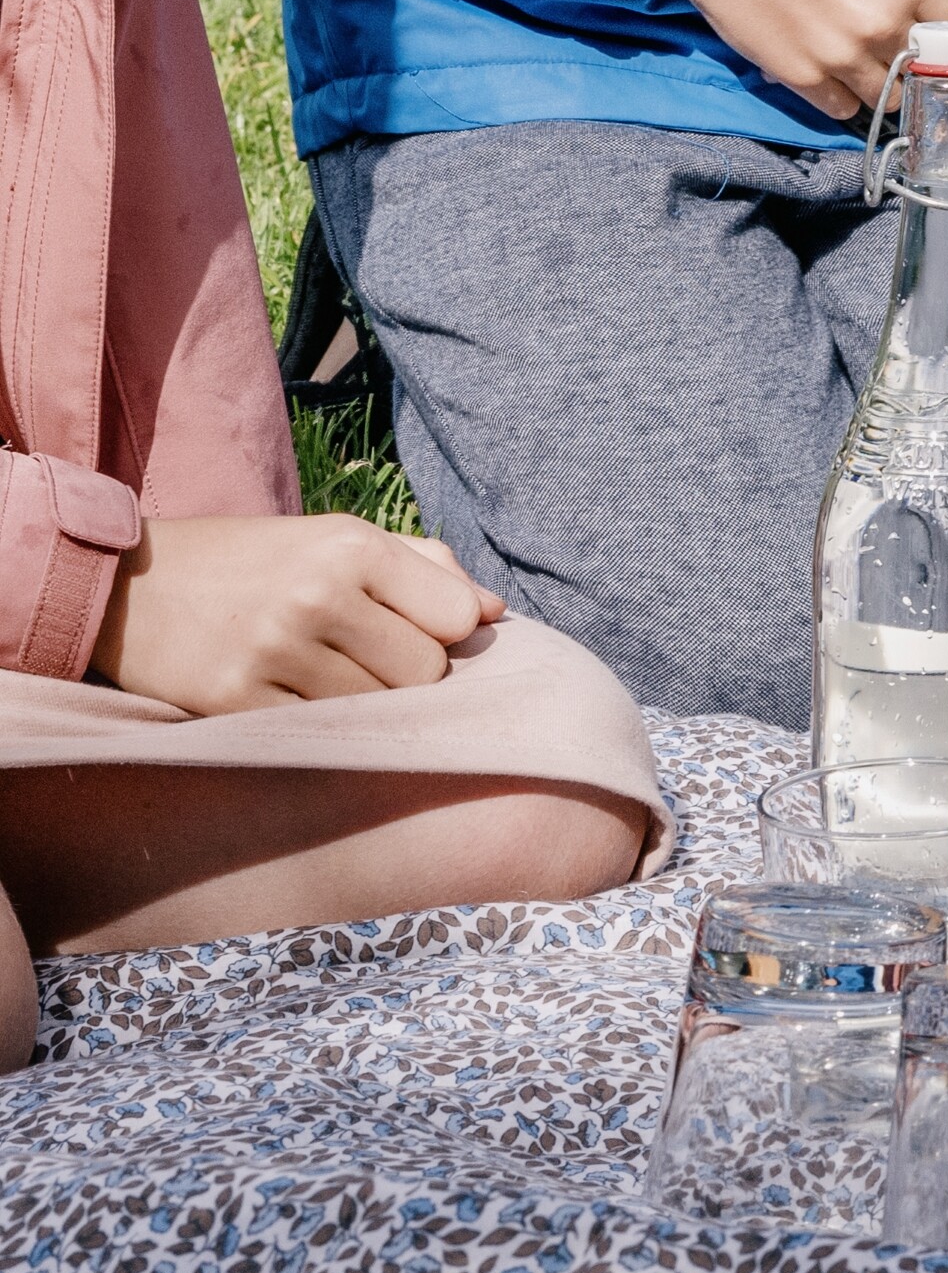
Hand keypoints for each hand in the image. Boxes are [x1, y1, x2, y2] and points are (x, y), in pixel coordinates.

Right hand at [91, 510, 499, 710]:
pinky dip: (314, 725)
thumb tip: (496, 612)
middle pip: (423, 672)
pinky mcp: (234, 702)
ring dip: (362, 703)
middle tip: (360, 656)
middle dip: (405, 672)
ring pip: (377, 710)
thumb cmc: (254, 561)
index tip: (413, 628)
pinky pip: (318, 735)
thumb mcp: (337, 538)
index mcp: (352, 546)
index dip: (444, 630)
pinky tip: (286, 697)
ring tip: (321, 676)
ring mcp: (273, 652)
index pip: (456, 617)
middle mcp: (317, 596)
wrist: (126, 585)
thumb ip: (424, 569)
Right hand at [639, 0, 947, 117]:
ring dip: (884, 88)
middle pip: (930, 71)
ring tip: (871, 70)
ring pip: (890, 98)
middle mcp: (883, 20)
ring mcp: (842, 53)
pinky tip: (834, 76)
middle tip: (910, 63)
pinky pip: (843, 108)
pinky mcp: (802, 76)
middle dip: (923, 69)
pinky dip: (843, 97)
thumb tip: (917, 2)